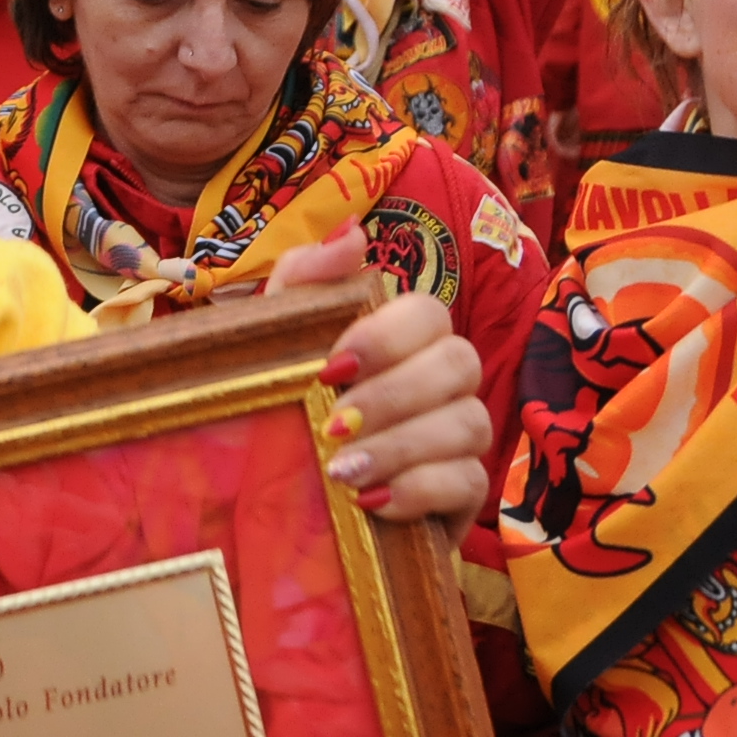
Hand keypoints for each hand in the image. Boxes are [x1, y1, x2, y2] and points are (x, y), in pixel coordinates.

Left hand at [266, 223, 491, 521]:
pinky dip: (420, 491)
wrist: (264, 500)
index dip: (386, 337)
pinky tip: (370, 503)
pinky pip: (471, 483)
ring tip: (341, 471)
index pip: (428, 313)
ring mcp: (460, 437)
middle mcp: (444, 380)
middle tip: (331, 426)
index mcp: (403, 338)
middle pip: (461, 363)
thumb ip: (305, 280)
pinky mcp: (463, 495)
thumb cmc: (279, 408)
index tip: (329, 369)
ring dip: (402, 448)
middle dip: (394, 397)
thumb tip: (353, 233)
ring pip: (471, 423)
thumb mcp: (273, 342)